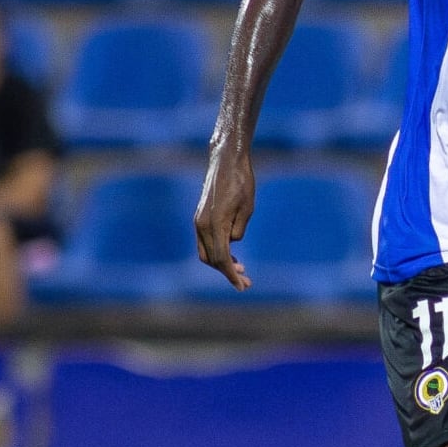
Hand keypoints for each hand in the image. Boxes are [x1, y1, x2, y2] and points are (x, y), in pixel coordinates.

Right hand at [194, 148, 255, 290]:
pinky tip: (231, 253)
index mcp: (214, 224)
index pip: (221, 258)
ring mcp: (198, 221)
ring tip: (241, 268)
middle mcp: (201, 225)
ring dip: (221, 262)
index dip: (231, 274)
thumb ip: (239, 229)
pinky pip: (206, 241)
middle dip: (227, 272)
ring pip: (206, 251)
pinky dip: (217, 250)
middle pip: (211, 259)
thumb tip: (232, 243)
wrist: (226, 160)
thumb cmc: (241, 181)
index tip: (242, 286)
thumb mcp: (248, 207)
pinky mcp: (200, 216)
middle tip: (246, 281)